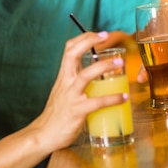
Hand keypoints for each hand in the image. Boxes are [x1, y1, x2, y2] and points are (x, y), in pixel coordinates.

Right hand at [30, 31, 127, 152]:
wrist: (44, 134)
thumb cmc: (57, 113)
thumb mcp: (63, 91)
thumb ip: (75, 82)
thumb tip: (94, 74)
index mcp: (63, 76)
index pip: (69, 49)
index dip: (83, 38)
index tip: (99, 34)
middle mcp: (66, 82)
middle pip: (73, 53)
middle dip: (89, 41)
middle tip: (106, 36)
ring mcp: (71, 96)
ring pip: (86, 74)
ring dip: (104, 66)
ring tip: (119, 62)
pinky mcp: (77, 111)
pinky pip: (97, 102)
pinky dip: (112, 98)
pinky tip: (123, 97)